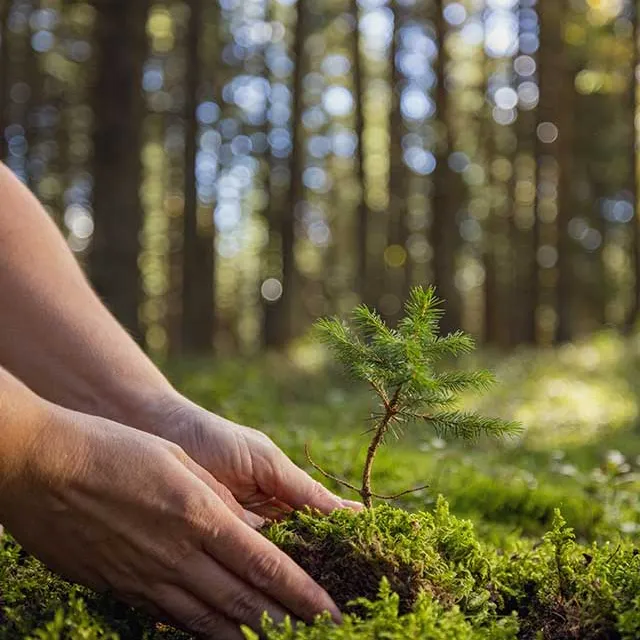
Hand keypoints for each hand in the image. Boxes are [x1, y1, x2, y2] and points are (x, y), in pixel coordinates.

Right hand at [0, 406, 340, 638]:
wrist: (41, 465)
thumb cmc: (114, 448)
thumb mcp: (177, 462)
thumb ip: (214, 500)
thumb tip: (243, 529)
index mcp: (200, 514)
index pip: (265, 565)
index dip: (301, 594)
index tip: (330, 611)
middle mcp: (179, 552)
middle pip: (244, 601)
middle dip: (286, 623)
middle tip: (320, 635)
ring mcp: (148, 575)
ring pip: (209, 619)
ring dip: (248, 637)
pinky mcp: (121, 586)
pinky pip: (170, 618)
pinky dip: (201, 632)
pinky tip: (220, 638)